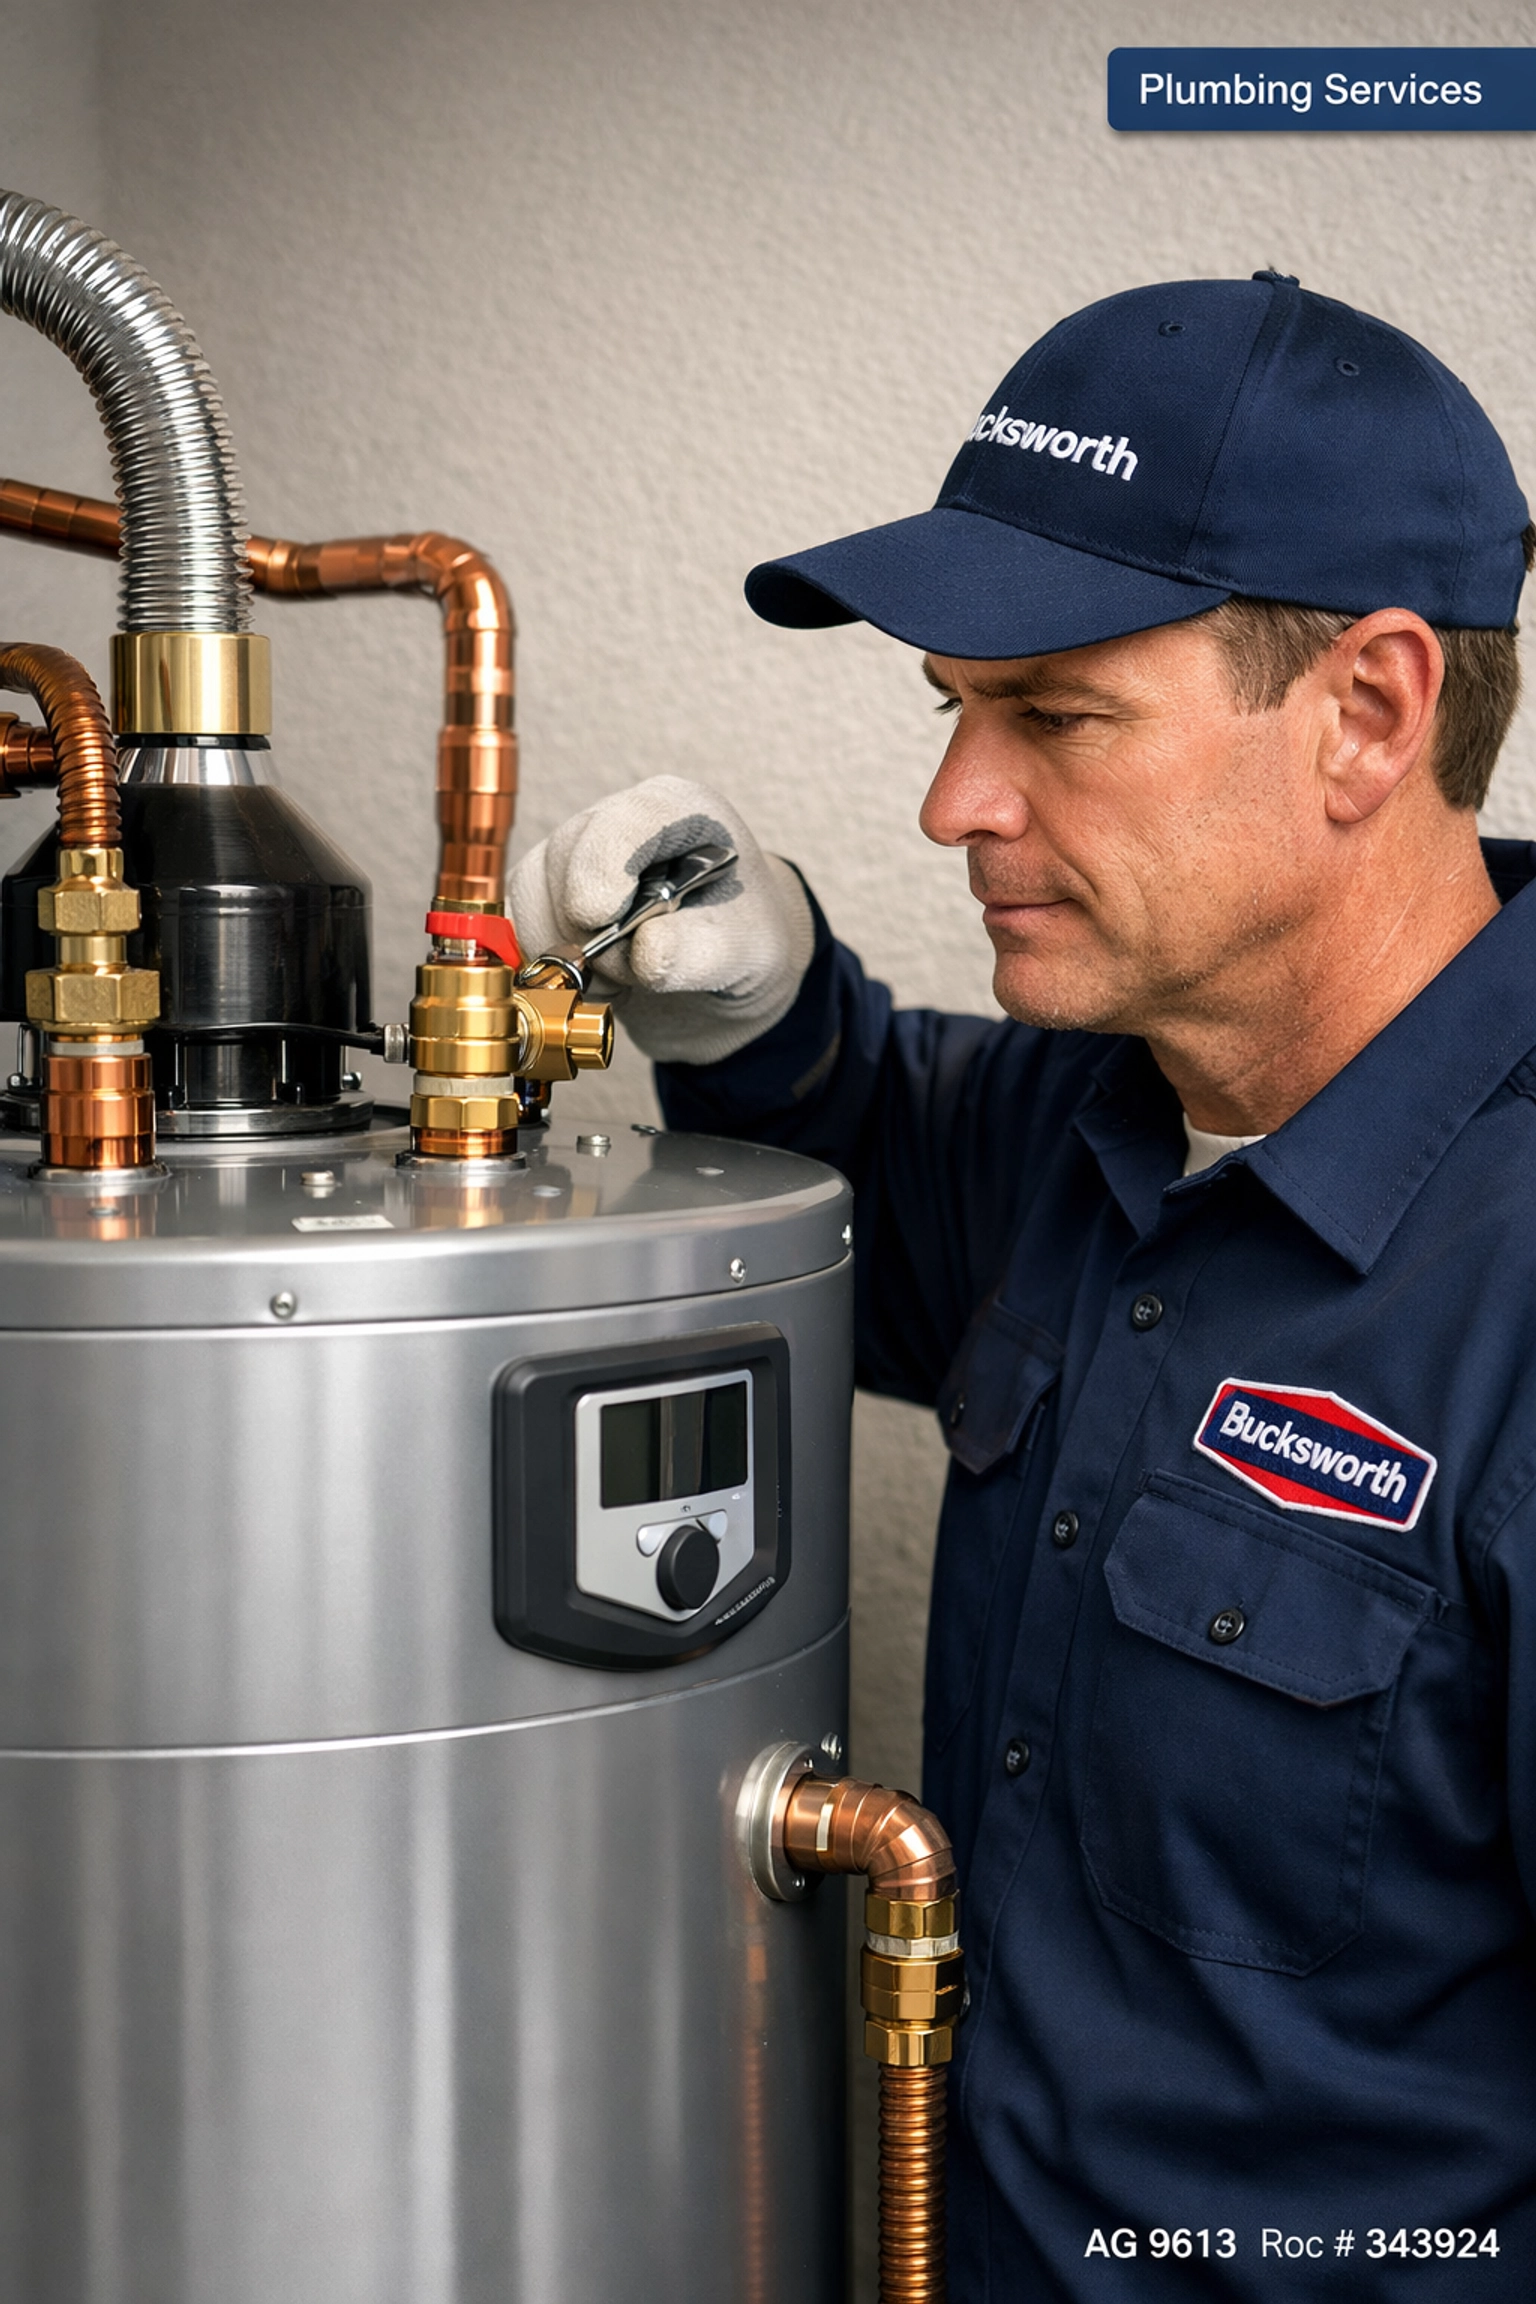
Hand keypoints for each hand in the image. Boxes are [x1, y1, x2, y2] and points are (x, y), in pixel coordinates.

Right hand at [509, 775, 814, 1063]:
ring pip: (532, 898)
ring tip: (624, 976)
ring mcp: (571, 856)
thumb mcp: (749, 953)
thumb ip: (704, 952)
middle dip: (597, 934)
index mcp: (677, 811)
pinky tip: (590, 977)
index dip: (603, 869)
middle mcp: (616, 822)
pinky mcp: (542, 895)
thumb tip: (647, 956)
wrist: (719, 974)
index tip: (603, 916)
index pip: (623, 821)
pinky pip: (513, 925)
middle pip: (567, 865)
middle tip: (643, 966)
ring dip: (570, 956)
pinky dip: (541, 964)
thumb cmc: (741, 943)